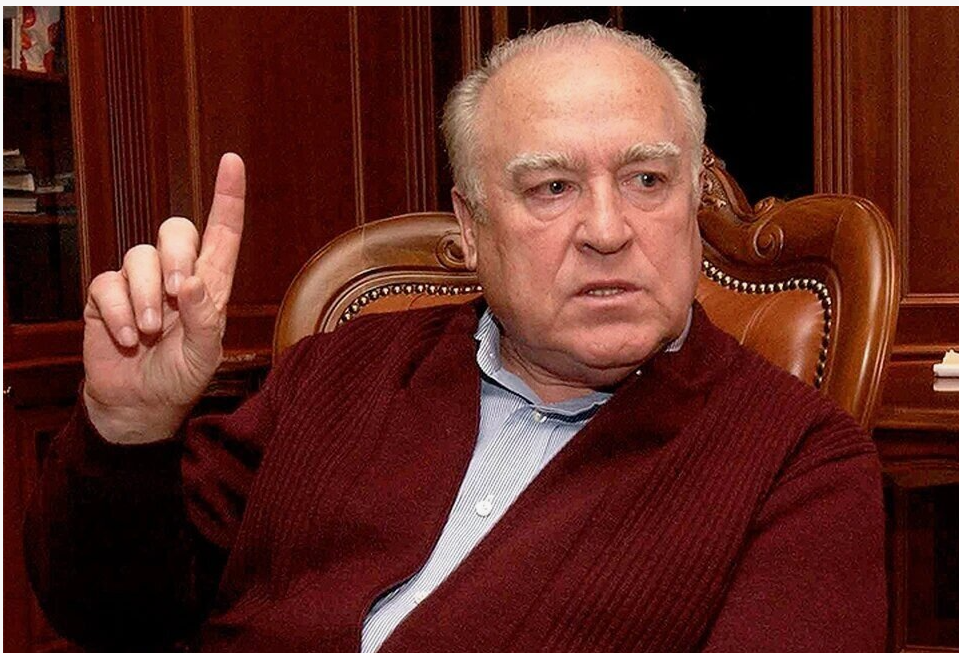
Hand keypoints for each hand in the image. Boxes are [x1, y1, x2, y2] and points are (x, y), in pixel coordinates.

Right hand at [82, 153, 244, 442]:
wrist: (139, 405)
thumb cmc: (180, 377)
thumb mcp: (205, 355)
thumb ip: (205, 318)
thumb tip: (193, 280)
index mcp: (211, 284)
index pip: (222, 232)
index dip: (228, 196)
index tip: (233, 161)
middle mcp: (176, 275)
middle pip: (176, 230)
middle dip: (176, 256)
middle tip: (176, 294)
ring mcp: (140, 283)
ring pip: (140, 256)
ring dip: (145, 296)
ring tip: (149, 331)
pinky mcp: (107, 296)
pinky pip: (108, 283)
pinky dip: (118, 311)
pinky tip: (127, 337)